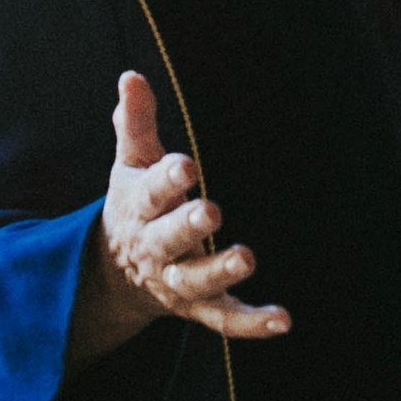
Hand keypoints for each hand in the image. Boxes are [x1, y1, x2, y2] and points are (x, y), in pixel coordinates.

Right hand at [96, 72, 289, 342]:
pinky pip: (225, 320)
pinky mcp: (200, 307)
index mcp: (138, 207)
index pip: (151, 191)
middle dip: (187, 226)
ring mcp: (177, 281)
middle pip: (168, 239)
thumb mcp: (131, 163)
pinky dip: (252, 323)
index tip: (186, 165)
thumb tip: (132, 77)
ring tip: (246, 257)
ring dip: (219, 271)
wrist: (118, 274)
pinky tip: (282, 319)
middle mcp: (155, 247)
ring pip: (195, 282)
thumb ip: (136, 123)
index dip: (167, 178)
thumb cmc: (136, 204)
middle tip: (210, 211)